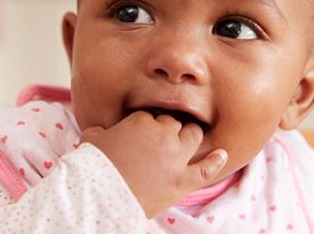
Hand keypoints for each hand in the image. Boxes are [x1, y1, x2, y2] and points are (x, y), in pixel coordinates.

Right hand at [80, 111, 227, 217]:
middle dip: (168, 129)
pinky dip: (215, 161)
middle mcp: (163, 134)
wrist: (98, 196)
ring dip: (189, 137)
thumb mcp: (92, 139)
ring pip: (193, 137)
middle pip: (174, 124)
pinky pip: (206, 168)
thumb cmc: (92, 166)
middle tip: (160, 141)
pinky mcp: (182, 181)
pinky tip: (222, 155)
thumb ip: (100, 130)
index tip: (140, 136)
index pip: (150, 117)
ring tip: (185, 142)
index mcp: (141, 121)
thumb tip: (99, 131)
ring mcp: (176, 157)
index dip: (146, 127)